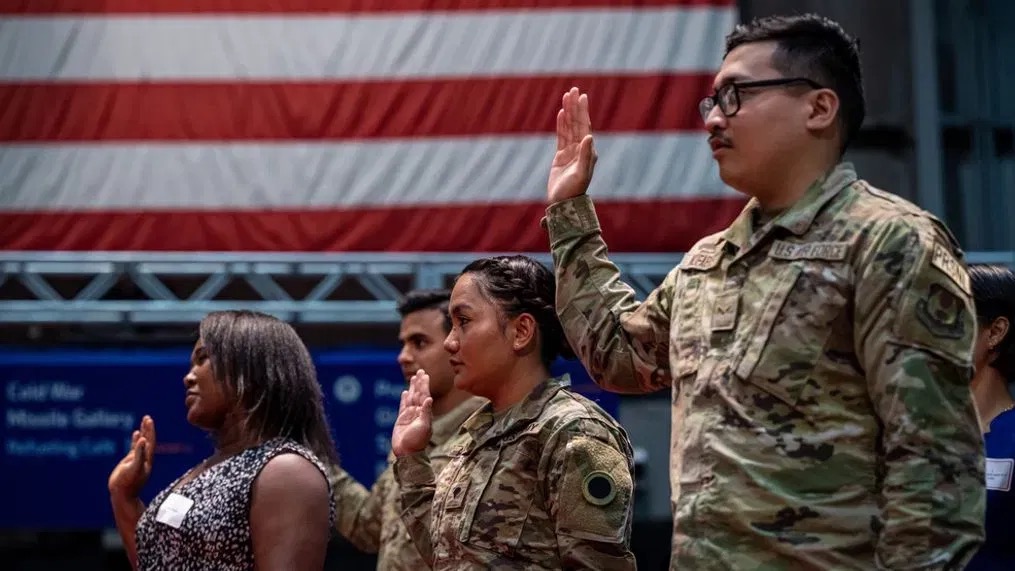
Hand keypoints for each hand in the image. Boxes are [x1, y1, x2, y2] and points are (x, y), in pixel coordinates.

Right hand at [108, 415, 155, 498]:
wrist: (123, 495)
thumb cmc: (129, 483)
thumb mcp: (135, 467)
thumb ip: (139, 454)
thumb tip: (144, 440)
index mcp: (147, 459)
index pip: (150, 441)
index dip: (150, 430)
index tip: (149, 420)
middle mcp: (144, 458)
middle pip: (148, 440)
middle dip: (148, 429)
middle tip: (147, 417)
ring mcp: (137, 459)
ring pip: (141, 443)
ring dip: (143, 432)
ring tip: (144, 421)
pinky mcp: (130, 462)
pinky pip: (134, 448)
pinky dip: (135, 441)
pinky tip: (135, 433)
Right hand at [391, 370, 432, 457]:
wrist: (407, 453)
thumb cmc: (417, 442)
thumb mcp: (424, 427)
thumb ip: (426, 413)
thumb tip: (429, 399)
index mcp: (425, 413)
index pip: (425, 395)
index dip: (424, 385)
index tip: (425, 375)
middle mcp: (418, 412)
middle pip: (418, 394)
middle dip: (419, 383)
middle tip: (420, 371)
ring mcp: (410, 415)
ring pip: (411, 398)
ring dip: (412, 388)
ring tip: (413, 378)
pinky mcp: (401, 420)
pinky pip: (403, 406)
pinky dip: (404, 399)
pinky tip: (405, 392)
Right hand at [547, 87, 597, 203]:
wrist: (564, 203)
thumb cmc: (574, 190)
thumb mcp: (581, 173)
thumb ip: (585, 155)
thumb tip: (589, 136)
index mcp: (588, 151)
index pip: (585, 126)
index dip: (583, 111)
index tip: (582, 96)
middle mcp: (581, 149)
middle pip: (577, 123)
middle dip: (575, 107)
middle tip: (573, 90)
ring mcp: (571, 152)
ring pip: (569, 127)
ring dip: (568, 112)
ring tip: (566, 96)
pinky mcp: (560, 156)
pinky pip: (561, 136)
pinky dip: (561, 124)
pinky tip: (561, 113)